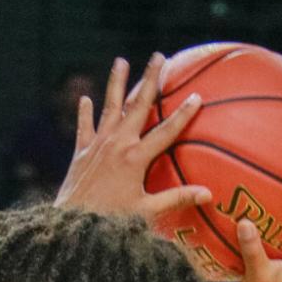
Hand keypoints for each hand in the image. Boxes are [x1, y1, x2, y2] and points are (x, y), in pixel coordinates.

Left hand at [55, 53, 211, 224]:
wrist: (73, 225)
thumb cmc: (112, 221)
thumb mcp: (146, 211)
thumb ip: (176, 198)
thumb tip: (208, 194)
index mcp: (136, 158)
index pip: (166, 131)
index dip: (183, 114)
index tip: (197, 96)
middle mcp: (117, 144)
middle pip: (137, 106)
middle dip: (150, 80)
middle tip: (159, 57)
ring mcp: (97, 145)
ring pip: (109, 106)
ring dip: (116, 82)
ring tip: (121, 60)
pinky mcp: (80, 152)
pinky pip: (84, 127)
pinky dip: (84, 113)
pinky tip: (85, 98)